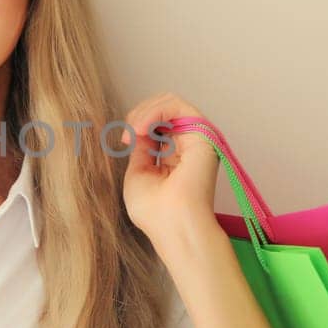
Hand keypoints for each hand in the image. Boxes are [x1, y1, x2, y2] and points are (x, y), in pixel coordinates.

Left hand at [119, 91, 221, 242]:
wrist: (172, 225)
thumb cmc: (154, 211)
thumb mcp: (138, 173)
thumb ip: (141, 149)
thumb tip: (138, 129)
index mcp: (175, 155)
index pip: (158, 123)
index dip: (138, 123)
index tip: (125, 139)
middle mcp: (188, 144)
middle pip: (164, 108)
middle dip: (140, 113)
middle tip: (128, 132)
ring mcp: (196, 137)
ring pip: (171, 102)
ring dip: (145, 111)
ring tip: (134, 129)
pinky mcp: (203, 133)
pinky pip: (178, 105)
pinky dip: (156, 111)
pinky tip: (142, 127)